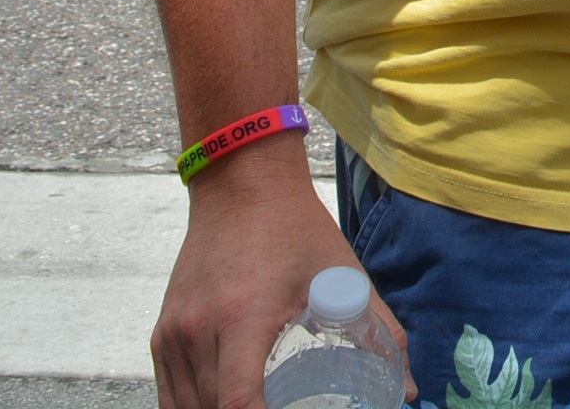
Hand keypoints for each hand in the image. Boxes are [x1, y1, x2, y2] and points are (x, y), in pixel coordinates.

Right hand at [151, 142, 412, 407]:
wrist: (242, 183)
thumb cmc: (295, 230)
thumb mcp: (343, 277)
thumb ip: (380, 334)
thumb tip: (408, 390)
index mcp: (242, 317)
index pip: (239, 401)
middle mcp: (197, 329)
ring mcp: (171, 334)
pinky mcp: (160, 334)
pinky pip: (170, 394)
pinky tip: (224, 407)